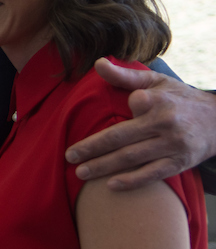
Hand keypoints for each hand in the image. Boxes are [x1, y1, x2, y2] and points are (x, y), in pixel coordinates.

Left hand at [67, 59, 215, 189]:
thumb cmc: (179, 99)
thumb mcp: (157, 82)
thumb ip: (125, 76)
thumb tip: (97, 63)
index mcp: (159, 100)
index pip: (136, 102)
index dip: (126, 104)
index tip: (103, 110)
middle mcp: (166, 123)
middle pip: (123, 137)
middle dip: (93, 147)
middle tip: (69, 156)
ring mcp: (173, 145)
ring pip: (133, 158)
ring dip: (104, 166)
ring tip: (81, 172)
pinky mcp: (179, 163)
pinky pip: (152, 174)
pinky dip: (132, 181)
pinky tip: (110, 186)